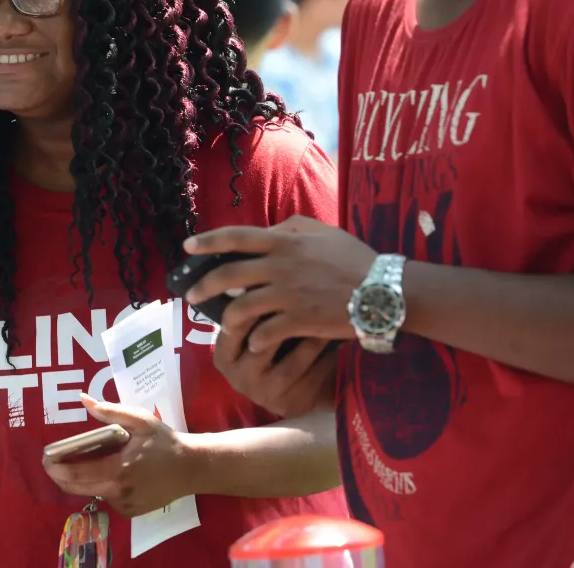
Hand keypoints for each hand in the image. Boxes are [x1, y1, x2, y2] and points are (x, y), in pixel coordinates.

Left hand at [42, 395, 192, 517]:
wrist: (191, 468)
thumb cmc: (164, 442)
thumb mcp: (139, 420)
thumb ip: (110, 412)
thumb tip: (84, 400)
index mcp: (117, 470)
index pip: (76, 475)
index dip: (56, 468)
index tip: (45, 458)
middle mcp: (117, 492)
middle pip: (77, 488)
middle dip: (61, 476)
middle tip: (52, 461)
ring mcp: (124, 505)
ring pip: (92, 493)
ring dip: (84, 479)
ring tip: (85, 461)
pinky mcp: (131, 512)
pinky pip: (107, 498)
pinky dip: (102, 486)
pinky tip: (111, 472)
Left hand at [184, 215, 375, 344]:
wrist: (385, 290)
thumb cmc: (356, 259)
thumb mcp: (323, 233)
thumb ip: (292, 228)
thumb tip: (269, 230)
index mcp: (284, 242)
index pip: (236, 236)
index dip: (208, 241)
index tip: (187, 247)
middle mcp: (280, 266)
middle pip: (228, 275)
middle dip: (204, 287)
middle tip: (191, 297)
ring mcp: (288, 294)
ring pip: (242, 308)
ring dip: (227, 319)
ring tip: (224, 326)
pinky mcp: (300, 320)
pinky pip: (266, 332)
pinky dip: (256, 340)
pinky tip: (254, 345)